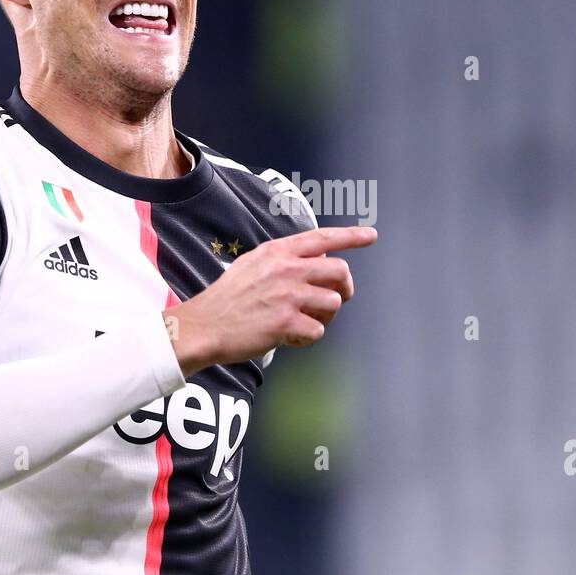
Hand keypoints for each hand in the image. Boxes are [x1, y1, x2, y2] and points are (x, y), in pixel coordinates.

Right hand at [166, 225, 377, 374]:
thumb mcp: (252, 264)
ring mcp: (287, 296)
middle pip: (340, 271)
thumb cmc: (228, 299)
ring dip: (324, 317)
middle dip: (344, 288)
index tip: (371, 235)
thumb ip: (282, 259)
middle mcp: (286, 269)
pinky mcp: (286, 323)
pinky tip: (289, 338)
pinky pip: (318, 331)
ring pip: (334, 303)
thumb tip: (314, 259)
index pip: (322, 238)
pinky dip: (307, 339)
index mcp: (277, 252)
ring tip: (301, 322)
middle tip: (332, 301)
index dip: (351, 236)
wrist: (204, 326)